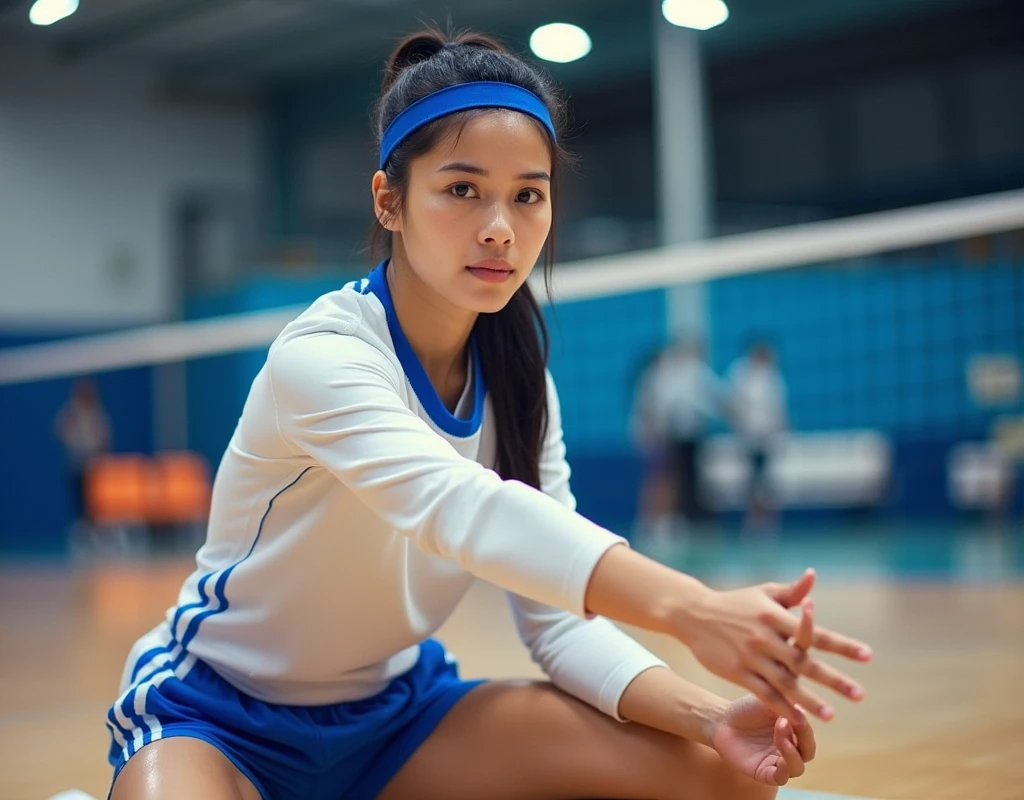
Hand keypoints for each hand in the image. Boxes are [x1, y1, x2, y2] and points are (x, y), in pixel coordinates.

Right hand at [673, 569, 871, 721]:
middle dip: (834, 679)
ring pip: (785, 682)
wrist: (694, 614)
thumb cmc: (735, 603)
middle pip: (805, 662)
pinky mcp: (737, 672)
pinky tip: (798, 719)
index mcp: (775, 617)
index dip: (842, 645)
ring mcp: (751, 657)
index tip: (867, 656)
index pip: (814, 633)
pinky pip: (764, 693)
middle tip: (859, 695)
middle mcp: (766, 638)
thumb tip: (813, 576)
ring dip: (810, 700)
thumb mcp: (762, 593)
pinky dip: (782, 706)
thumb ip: (791, 591)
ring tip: (831, 715)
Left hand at [711, 694, 815, 785]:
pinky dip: (784, 770)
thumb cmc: (746, 709)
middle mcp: (790, 748)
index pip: (808, 733)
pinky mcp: (764, 773)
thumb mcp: (767, 700)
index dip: (804, 724)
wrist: (722, 720)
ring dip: (792, 752)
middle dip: (802, 737)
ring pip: (797, 767)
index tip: (796, 710)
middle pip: (807, 751)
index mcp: (794, 731)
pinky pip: (780, 778)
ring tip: (780, 734)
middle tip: (786, 721)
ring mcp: (777, 762)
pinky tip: (778, 757)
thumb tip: (803, 703)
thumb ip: (785, 702)